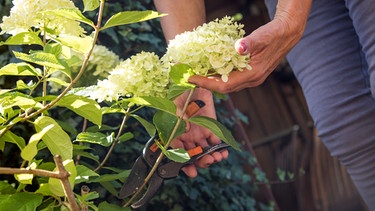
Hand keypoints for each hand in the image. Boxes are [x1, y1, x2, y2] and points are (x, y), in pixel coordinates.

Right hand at [171, 88, 228, 176]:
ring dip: (211, 157)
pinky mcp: (211, 130)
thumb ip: (179, 119)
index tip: (191, 170)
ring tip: (217, 157)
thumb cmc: (180, 96)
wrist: (194, 85)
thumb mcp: (176, 106)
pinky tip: (223, 152)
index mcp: (175, 135)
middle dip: (200, 162)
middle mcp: (186, 138)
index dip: (183, 164)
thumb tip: (186, 130)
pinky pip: (215, 143)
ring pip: (204, 152)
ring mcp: (199, 135)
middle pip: (192, 156)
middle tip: (207, 161)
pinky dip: (220, 149)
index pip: (177, 154)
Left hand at [188, 18, 304, 92]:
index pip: (225, 85)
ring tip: (196, 73)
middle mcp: (252, 80)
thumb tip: (238, 47)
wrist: (288, 34)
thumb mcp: (262, 36)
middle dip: (205, 83)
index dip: (206, 83)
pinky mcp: (251, 74)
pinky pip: (231, 78)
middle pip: (224, 88)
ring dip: (211, 80)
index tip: (191, 78)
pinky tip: (211, 68)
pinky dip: (219, 75)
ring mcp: (252, 78)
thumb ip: (249, 43)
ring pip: (227, 84)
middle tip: (189, 76)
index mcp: (253, 75)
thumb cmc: (275, 34)